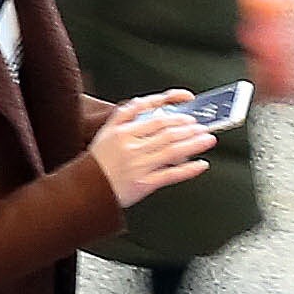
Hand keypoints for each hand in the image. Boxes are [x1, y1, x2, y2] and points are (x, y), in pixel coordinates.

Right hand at [90, 89, 213, 207]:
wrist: (85, 189)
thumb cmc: (98, 162)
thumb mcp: (105, 132)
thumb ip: (125, 115)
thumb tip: (146, 103)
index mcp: (121, 132)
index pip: (154, 118)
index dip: (175, 115)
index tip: (188, 112)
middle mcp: (130, 147)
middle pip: (166, 133)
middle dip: (189, 129)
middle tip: (203, 126)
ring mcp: (138, 166)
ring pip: (172, 151)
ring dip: (194, 144)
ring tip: (208, 139)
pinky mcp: (144, 184)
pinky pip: (171, 175)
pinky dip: (188, 170)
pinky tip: (201, 165)